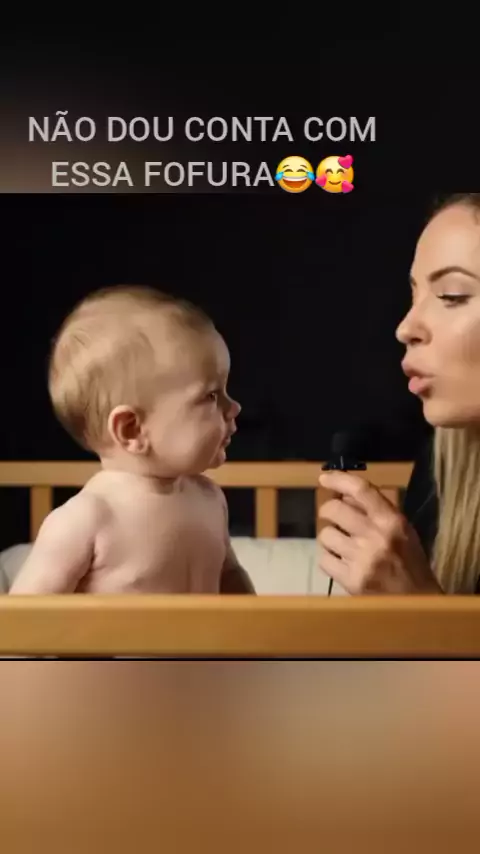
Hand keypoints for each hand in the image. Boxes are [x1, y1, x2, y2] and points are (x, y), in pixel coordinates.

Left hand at [317, 471, 441, 594]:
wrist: (417, 601)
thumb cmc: (409, 561)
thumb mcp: (402, 529)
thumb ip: (377, 510)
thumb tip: (344, 492)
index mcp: (391, 520)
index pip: (361, 489)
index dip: (338, 479)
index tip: (324, 477)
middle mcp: (375, 536)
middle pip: (334, 509)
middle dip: (328, 511)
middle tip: (332, 516)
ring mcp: (362, 559)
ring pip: (326, 535)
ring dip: (331, 538)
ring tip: (343, 545)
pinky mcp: (351, 580)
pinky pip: (324, 560)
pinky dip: (329, 560)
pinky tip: (341, 562)